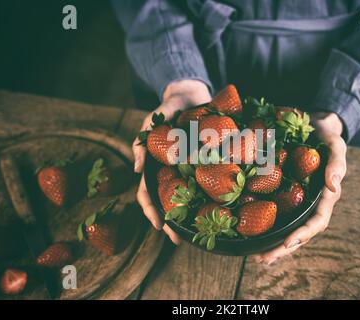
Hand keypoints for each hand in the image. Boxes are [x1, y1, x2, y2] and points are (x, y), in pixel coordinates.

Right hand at [132, 79, 210, 243]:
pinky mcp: (207, 163)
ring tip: (198, 232)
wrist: (192, 95)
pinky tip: (222, 208)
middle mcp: (172, 171)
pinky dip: (213, 195)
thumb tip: (137, 169)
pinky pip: (210, 180)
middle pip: (167, 201)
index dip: (151, 210)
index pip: (148, 192)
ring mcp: (189, 169)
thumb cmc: (170, 107)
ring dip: (190, 215)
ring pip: (188, 196)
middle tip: (179, 239)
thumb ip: (144, 139)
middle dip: (171, 222)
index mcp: (156, 165)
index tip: (159, 226)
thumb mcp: (154, 119)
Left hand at [253, 112, 346, 263]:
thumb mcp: (335, 145)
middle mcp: (309, 204)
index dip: (303, 234)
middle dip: (281, 248)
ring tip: (255, 257)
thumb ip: (337, 164)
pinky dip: (262, 225)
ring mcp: (296, 201)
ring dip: (271, 245)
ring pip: (285, 229)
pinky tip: (248, 234)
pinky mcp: (283, 195)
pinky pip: (273, 213)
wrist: (313, 126)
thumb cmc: (325, 137)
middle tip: (261, 259)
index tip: (287, 242)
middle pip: (298, 233)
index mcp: (324, 197)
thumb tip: (334, 188)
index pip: (316, 222)